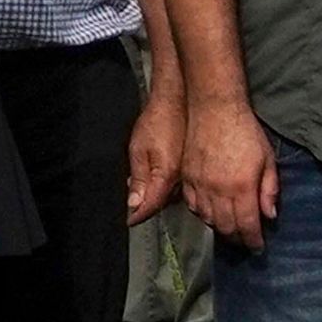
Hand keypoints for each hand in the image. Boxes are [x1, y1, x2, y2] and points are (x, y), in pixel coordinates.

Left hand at [126, 89, 183, 223]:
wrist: (178, 101)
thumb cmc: (158, 120)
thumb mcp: (138, 150)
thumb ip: (138, 179)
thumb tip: (134, 203)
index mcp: (166, 176)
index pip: (151, 206)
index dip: (138, 215)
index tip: (129, 221)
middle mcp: (181, 179)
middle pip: (162, 204)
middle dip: (146, 205)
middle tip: (132, 201)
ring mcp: (188, 173)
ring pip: (171, 195)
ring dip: (156, 194)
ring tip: (141, 184)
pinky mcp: (191, 166)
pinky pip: (179, 184)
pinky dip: (165, 185)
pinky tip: (156, 174)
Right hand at [184, 98, 277, 248]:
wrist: (214, 109)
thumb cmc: (246, 132)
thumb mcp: (267, 159)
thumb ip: (269, 189)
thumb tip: (270, 215)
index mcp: (241, 187)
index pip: (247, 225)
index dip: (253, 241)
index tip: (258, 247)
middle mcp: (218, 190)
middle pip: (226, 227)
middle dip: (237, 238)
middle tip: (245, 239)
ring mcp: (199, 185)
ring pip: (208, 219)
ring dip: (220, 227)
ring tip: (230, 227)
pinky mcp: (186, 178)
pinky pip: (192, 205)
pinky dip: (203, 214)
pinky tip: (211, 212)